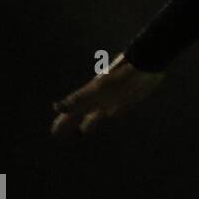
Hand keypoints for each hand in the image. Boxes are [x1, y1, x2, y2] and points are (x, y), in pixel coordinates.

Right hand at [50, 54, 164, 136]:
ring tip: (85, 130)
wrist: (145, 64)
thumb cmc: (120, 78)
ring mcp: (114, 96)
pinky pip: (117, 108)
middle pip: (82, 113)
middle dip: (72, 122)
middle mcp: (100, 97)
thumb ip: (78, 100)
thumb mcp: (98, 90)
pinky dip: (112, 112)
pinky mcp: (129, 96)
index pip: (72, 113)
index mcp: (90, 96)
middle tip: (61, 134)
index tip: (53, 133)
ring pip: (98, 111)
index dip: (64, 123)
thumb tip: (56, 107)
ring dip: (91, 120)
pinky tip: (113, 114)